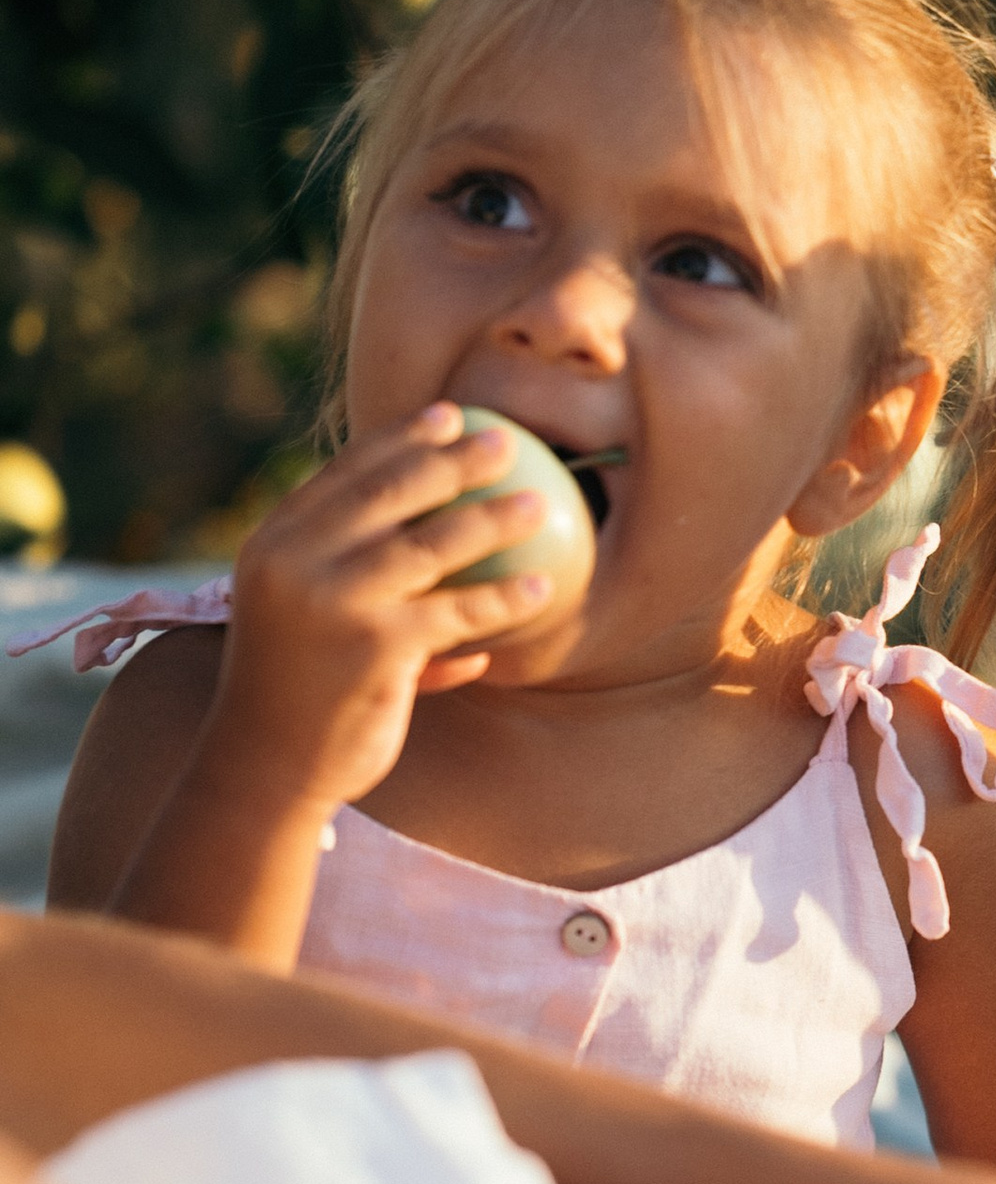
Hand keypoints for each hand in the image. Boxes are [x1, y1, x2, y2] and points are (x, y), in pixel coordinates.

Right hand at [205, 405, 558, 820]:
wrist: (264, 767)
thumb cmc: (293, 692)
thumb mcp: (302, 619)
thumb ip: (351, 576)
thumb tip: (432, 548)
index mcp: (274, 542)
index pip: (346, 472)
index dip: (401, 437)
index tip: (449, 416)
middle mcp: (298, 560)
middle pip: (390, 491)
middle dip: (454, 459)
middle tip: (506, 443)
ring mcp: (335, 601)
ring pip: (433, 544)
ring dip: (494, 518)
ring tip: (540, 506)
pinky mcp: (376, 646)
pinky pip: (460, 612)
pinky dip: (506, 599)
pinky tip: (543, 588)